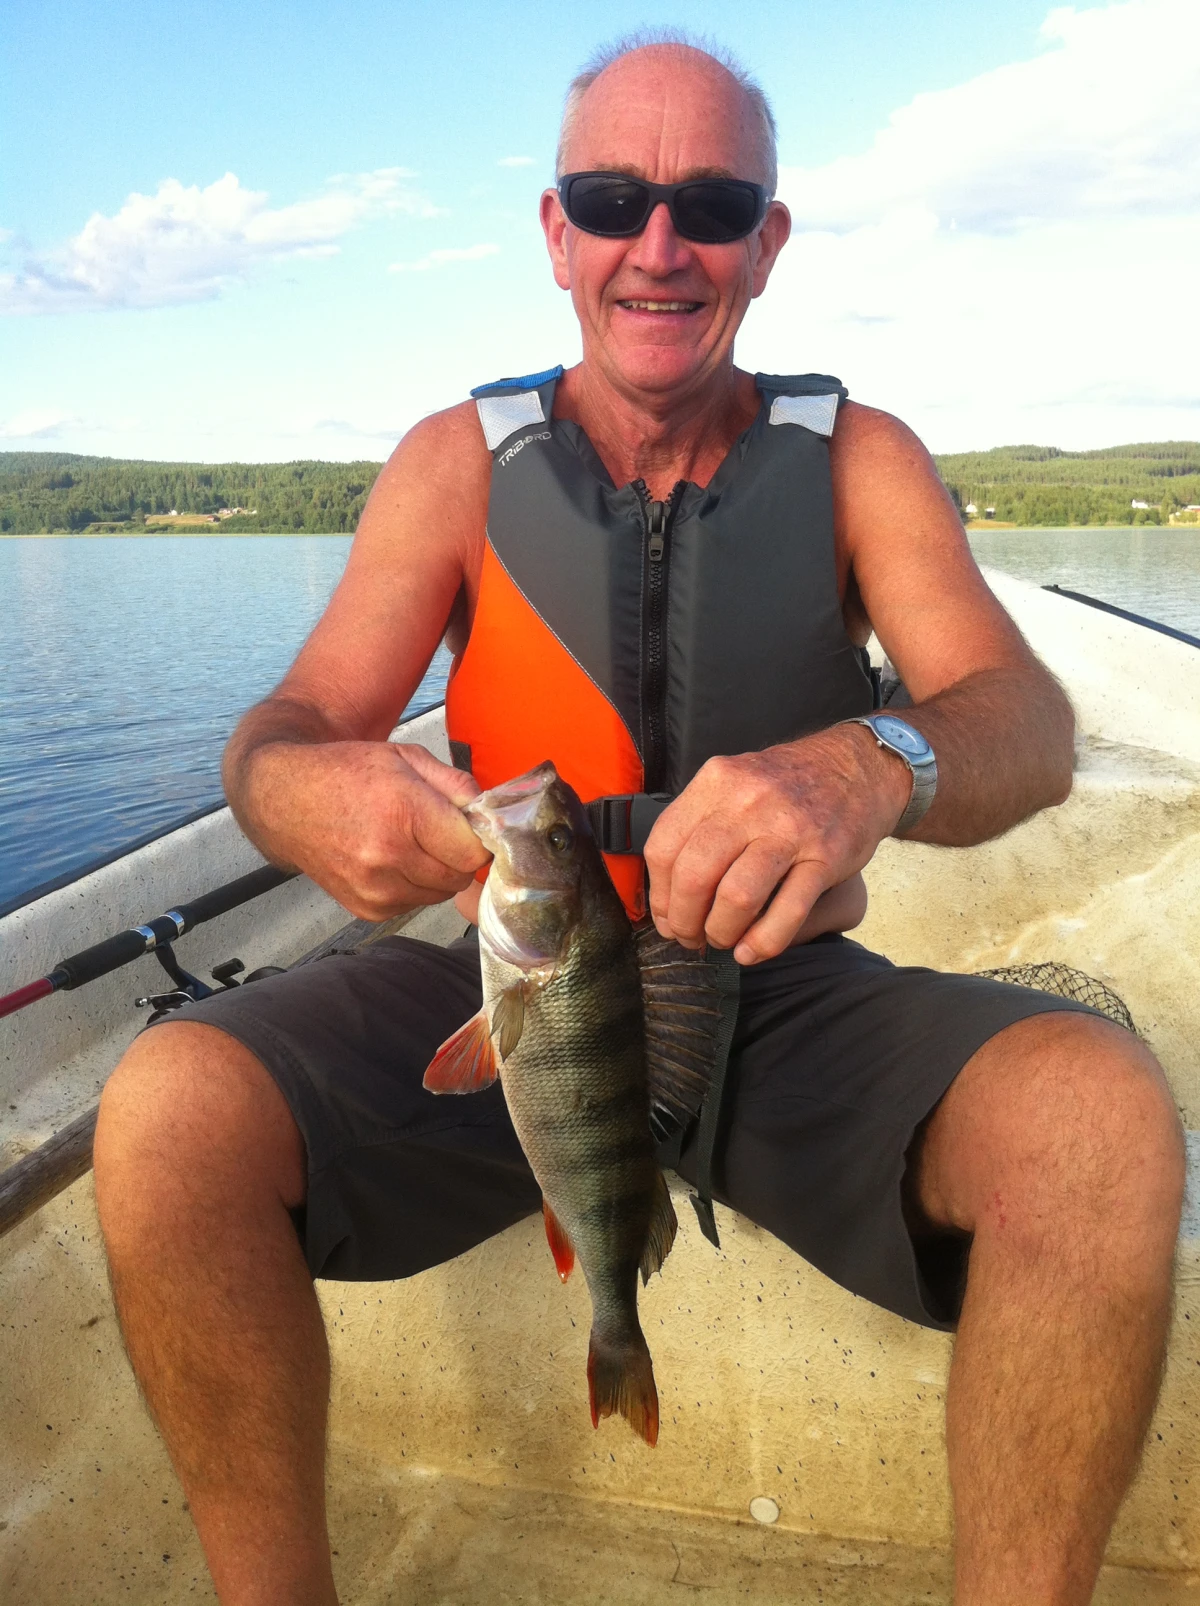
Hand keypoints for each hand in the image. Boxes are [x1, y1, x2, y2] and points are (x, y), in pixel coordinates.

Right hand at [252, 740, 489, 921]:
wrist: (285, 801)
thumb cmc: (347, 773)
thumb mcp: (406, 758)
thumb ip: (456, 784)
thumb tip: (490, 814)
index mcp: (403, 813)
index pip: (473, 851)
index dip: (478, 838)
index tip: (469, 826)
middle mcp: (387, 857)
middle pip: (460, 876)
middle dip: (458, 855)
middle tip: (437, 831)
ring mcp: (374, 888)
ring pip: (440, 894)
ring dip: (437, 872)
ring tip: (409, 842)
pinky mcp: (366, 909)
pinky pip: (415, 904)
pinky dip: (414, 886)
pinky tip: (392, 860)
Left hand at [643, 726, 911, 964]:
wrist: (859, 767)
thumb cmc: (787, 784)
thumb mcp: (734, 782)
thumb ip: (699, 822)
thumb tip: (667, 888)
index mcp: (716, 783)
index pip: (663, 847)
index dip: (659, 896)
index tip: (666, 918)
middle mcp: (748, 802)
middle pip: (694, 877)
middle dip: (684, 921)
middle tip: (690, 938)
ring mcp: (789, 830)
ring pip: (736, 898)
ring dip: (721, 933)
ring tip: (722, 941)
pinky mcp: (826, 857)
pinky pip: (787, 912)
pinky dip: (763, 942)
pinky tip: (750, 952)